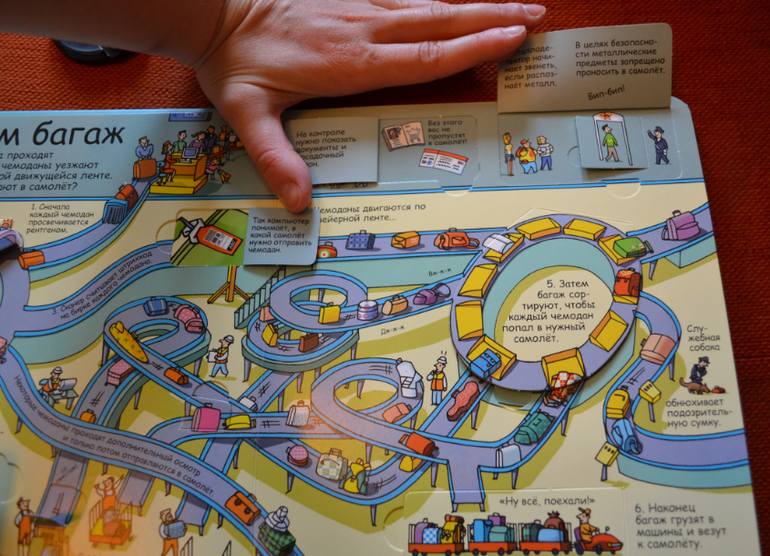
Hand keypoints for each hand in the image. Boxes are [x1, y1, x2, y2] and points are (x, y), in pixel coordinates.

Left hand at [194, 0, 544, 210]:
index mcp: (351, 62)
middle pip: (440, 23)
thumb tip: (300, 203)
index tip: (511, 38)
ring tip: (516, 5)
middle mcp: (364, 29)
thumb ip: (275, 158)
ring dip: (475, 5)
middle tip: (537, 17)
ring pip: (429, 5)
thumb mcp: (246, 115)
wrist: (214, 11)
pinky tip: (456, 3)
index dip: (471, 49)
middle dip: (492, 18)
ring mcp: (359, 8)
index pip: (424, 56)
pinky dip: (439, 1)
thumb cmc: (234, 63)